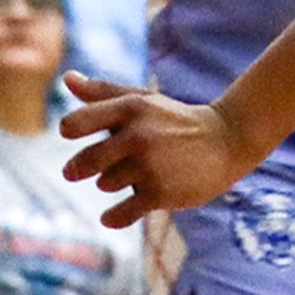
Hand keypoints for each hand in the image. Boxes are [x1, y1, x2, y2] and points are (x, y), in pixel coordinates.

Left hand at [60, 74, 263, 226]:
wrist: (227, 140)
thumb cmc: (175, 119)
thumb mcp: (143, 100)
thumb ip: (102, 92)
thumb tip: (67, 78)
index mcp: (131, 108)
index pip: (77, 122)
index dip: (71, 129)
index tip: (71, 134)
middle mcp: (138, 135)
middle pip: (86, 161)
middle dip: (79, 167)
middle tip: (75, 171)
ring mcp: (150, 166)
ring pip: (106, 183)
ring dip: (113, 182)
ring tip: (135, 173)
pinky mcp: (161, 193)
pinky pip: (122, 213)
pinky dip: (114, 216)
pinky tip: (111, 215)